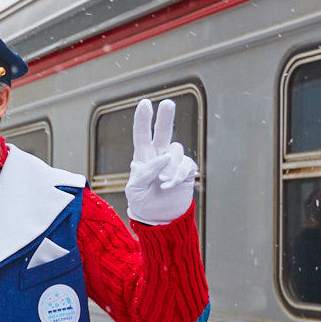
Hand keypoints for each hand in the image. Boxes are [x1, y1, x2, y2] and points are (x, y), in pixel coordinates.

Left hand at [124, 98, 197, 224]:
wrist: (158, 218)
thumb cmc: (142, 202)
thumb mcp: (134, 189)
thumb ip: (145, 172)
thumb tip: (163, 156)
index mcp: (143, 157)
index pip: (142, 135)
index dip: (143, 120)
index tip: (145, 104)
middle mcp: (159, 155)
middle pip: (163, 132)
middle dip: (165, 117)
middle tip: (167, 103)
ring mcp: (174, 163)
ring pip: (175, 151)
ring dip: (169, 166)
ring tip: (161, 182)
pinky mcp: (186, 171)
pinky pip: (185, 166)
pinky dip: (178, 176)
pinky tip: (169, 186)